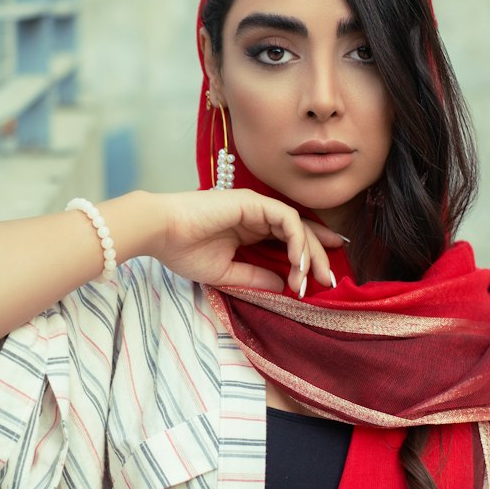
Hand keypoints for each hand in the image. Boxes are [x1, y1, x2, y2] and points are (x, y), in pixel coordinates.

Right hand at [152, 188, 345, 294]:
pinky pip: (288, 219)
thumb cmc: (183, 250)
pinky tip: (297, 261)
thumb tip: (281, 286)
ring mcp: (257, 207)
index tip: (323, 277)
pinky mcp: (254, 202)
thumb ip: (254, 277)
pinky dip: (298, 239)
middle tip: (328, 281)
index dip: (309, 255)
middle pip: (300, 233)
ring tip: (311, 278)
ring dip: (310, 252)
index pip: (289, 240)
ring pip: (299, 225)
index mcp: (250, 230)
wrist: (160, 232)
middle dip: (318, 257)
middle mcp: (257, 216)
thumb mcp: (225, 273)